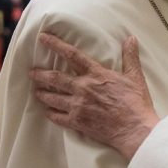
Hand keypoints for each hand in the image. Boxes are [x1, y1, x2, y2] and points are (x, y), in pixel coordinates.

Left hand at [30, 33, 159, 159]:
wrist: (134, 129)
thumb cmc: (136, 103)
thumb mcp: (135, 76)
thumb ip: (130, 56)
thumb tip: (131, 38)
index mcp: (96, 74)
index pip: (72, 55)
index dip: (56, 44)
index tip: (43, 38)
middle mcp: (83, 88)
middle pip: (55, 78)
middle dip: (40, 74)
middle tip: (32, 72)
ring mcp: (78, 106)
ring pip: (53, 98)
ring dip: (43, 94)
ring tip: (37, 91)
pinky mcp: (77, 122)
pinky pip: (58, 117)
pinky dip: (51, 114)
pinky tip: (47, 112)